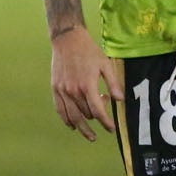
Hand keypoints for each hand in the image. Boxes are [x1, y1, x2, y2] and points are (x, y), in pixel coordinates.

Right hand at [50, 25, 122, 141]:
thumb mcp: (105, 64)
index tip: (111, 129)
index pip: (97, 111)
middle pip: (86, 114)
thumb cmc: (89, 51)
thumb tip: (120, 100)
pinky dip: (67, 120)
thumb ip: (113, 83)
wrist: (67, 40)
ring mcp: (63, 91)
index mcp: (87, 85)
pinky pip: (60, 110)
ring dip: (82, 128)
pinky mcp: (55, 88)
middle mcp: (73, 90)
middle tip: (104, 107)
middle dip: (97, 116)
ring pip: (73, 116)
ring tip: (90, 136)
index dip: (105, 122)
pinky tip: (73, 126)